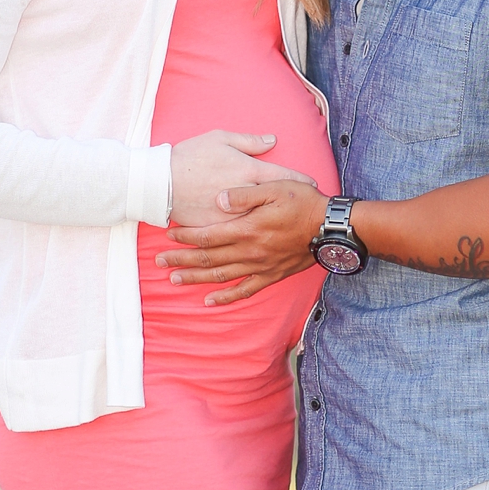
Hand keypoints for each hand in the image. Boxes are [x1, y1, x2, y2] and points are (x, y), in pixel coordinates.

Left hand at [156, 179, 328, 303]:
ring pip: (221, 276)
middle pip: (209, 258)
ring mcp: (260, 266)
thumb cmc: (303, 202)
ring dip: (196, 278)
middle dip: (182, 259)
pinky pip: (244, 291)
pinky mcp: (270, 276)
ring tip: (174, 279)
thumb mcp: (274, 187)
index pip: (208, 235)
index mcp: (248, 229)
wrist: (329, 227)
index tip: (169, 234)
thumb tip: (217, 200)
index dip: (186, 236)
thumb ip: (243, 195)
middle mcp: (250, 251)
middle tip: (159, 261)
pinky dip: (225, 298)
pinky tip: (209, 301)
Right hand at [168, 130, 315, 226]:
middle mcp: (245, 195)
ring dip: (278, 226)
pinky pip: (240, 235)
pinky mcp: (219, 230)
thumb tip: (272, 140)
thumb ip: (249, 141)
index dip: (299, 179)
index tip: (312, 184)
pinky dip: (252, 238)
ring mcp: (232, 216)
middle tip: (307, 209)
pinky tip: (263, 245)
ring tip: (292, 230)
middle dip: (294, 206)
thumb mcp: (220, 138)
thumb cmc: (191, 156)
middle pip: (277, 202)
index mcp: (247, 170)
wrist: (160, 181)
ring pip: (262, 223)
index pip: (282, 175)